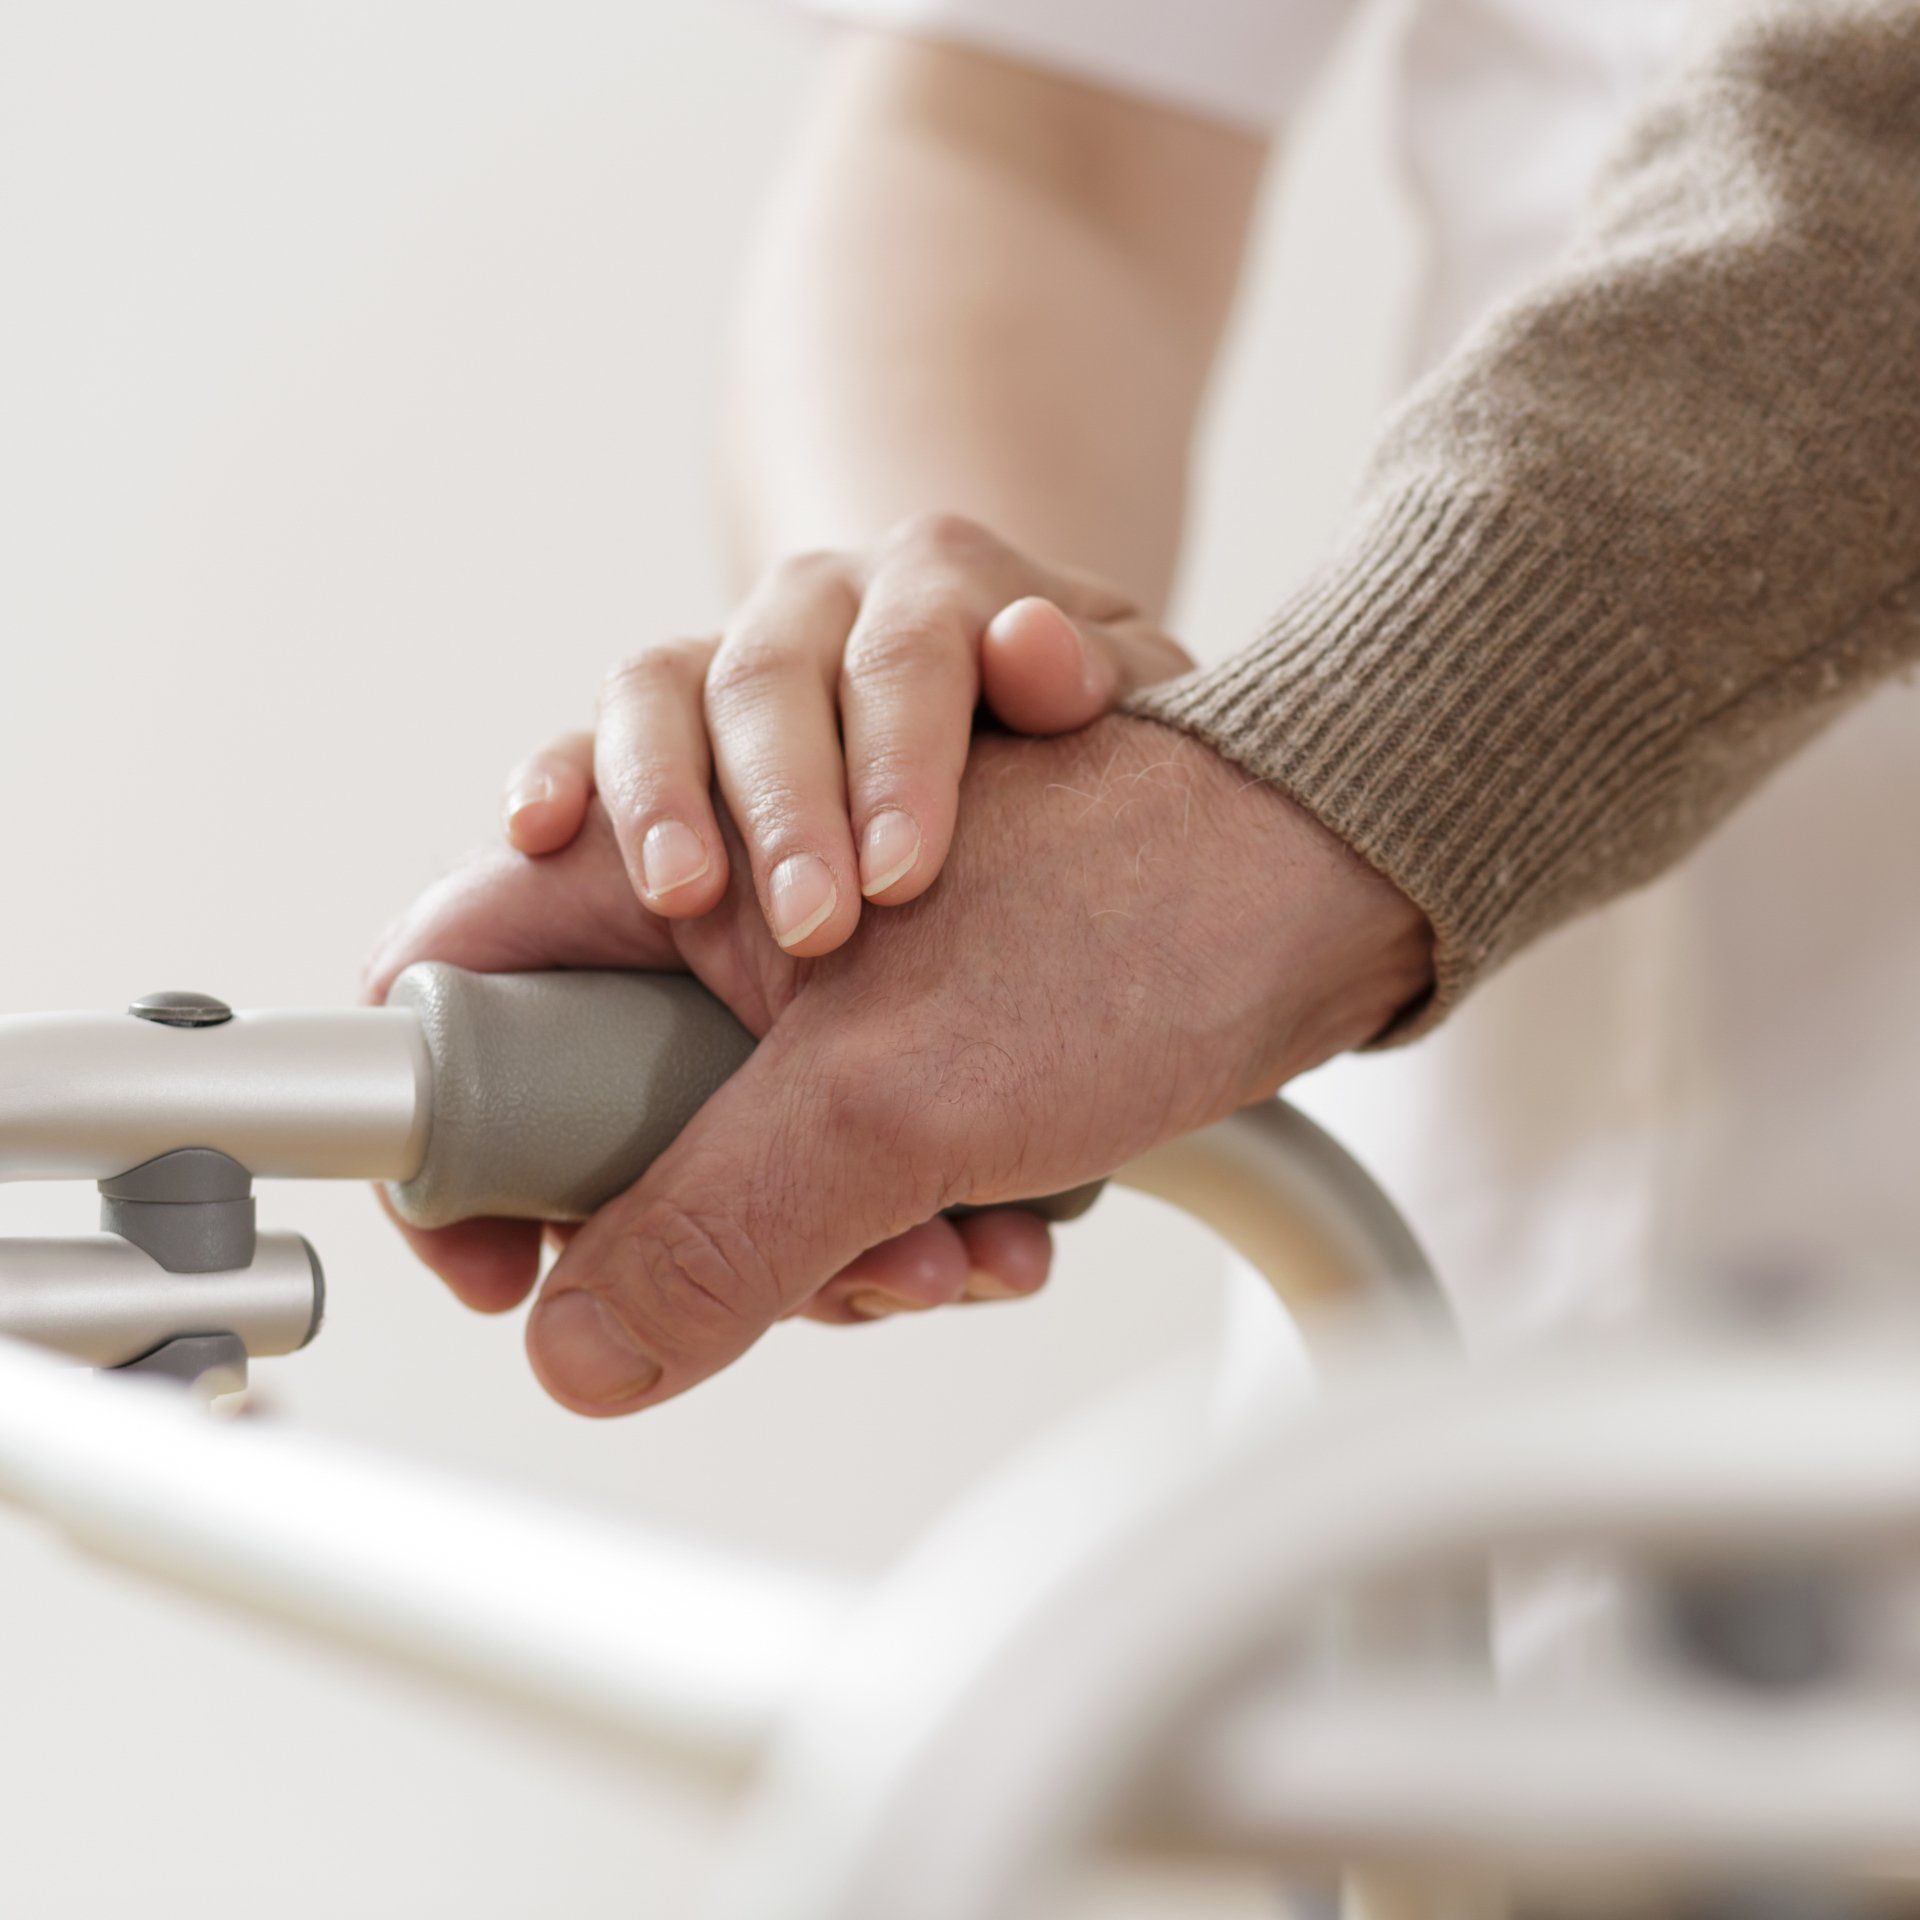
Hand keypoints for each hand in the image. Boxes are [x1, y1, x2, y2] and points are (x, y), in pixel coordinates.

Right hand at [371, 717, 1430, 1414]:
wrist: (1335, 873)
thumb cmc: (1139, 905)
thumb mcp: (894, 1086)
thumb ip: (712, 1218)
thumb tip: (571, 1357)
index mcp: (676, 849)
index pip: (464, 967)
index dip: (450, 1122)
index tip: (502, 1260)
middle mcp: (725, 904)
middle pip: (599, 1106)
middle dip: (697, 1227)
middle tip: (822, 1278)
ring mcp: (815, 978)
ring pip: (735, 1159)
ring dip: (831, 1248)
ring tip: (962, 1252)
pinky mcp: (901, 1038)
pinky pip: (841, 1169)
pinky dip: (904, 1227)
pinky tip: (1002, 1236)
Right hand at [497, 513, 1189, 954]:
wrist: (985, 665)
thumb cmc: (1069, 714)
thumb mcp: (1125, 688)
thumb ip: (1101, 672)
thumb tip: (1035, 646)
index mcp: (939, 579)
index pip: (910, 655)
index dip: (901, 761)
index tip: (905, 878)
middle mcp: (819, 599)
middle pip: (774, 679)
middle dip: (786, 807)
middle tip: (813, 931)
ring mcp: (730, 649)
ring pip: (660, 687)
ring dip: (660, 794)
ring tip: (681, 896)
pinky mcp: (666, 710)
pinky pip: (594, 725)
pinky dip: (562, 772)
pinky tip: (535, 832)